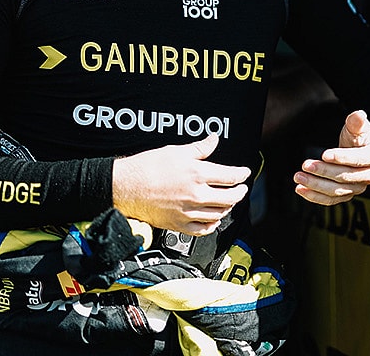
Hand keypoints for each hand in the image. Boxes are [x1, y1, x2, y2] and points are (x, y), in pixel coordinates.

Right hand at [111, 133, 251, 235]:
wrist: (124, 187)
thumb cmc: (147, 167)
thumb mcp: (176, 151)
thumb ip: (199, 148)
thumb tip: (214, 139)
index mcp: (197, 174)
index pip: (230, 176)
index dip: (241, 174)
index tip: (244, 173)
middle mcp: (196, 195)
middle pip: (229, 198)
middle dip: (239, 192)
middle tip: (241, 189)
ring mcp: (188, 212)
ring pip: (218, 214)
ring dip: (228, 207)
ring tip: (229, 202)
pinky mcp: (177, 225)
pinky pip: (202, 230)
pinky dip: (211, 225)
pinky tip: (213, 219)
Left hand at [294, 110, 369, 205]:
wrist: (354, 149)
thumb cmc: (356, 137)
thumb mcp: (356, 126)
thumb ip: (356, 121)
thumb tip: (359, 115)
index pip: (359, 160)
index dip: (341, 158)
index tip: (324, 154)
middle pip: (346, 177)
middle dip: (324, 171)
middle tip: (306, 164)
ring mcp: (358, 187)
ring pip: (336, 191)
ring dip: (315, 185)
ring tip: (299, 176)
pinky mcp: (346, 194)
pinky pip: (330, 200)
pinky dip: (314, 196)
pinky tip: (301, 189)